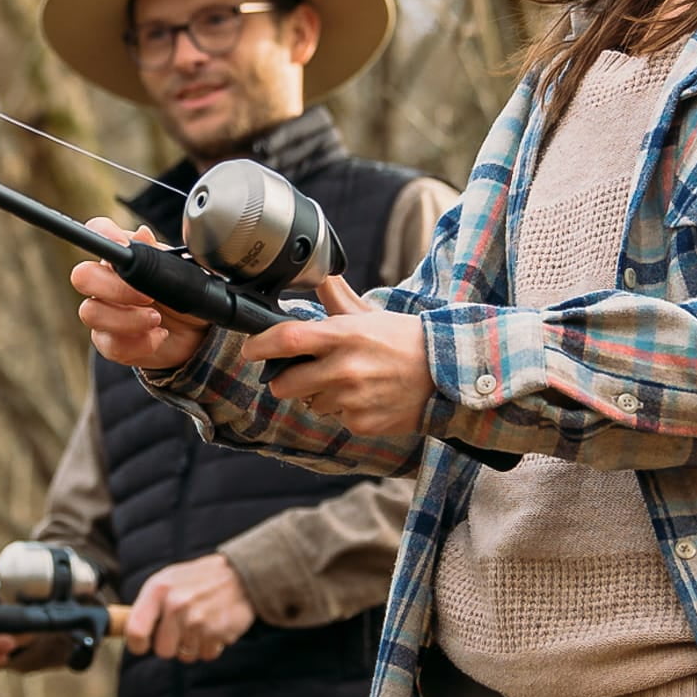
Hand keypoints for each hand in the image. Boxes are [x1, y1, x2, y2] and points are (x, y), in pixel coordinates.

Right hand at [71, 219, 213, 370]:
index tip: (123, 247)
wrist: (196, 332)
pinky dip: (140, 343)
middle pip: (83, 276)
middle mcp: (105, 281)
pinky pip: (110, 344)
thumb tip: (142, 233)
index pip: (97, 233)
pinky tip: (159, 336)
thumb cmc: (182, 294)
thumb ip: (159, 254)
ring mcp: (103, 313)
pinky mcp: (109, 342)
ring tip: (157, 320)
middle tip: (148, 297)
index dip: (102, 235)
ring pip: (91, 313)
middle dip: (116, 288)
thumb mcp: (180, 270)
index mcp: (121, 255)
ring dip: (128, 319)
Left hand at [124, 554, 255, 662]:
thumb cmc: (198, 580)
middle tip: (182, 629)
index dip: (137, 644)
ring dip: (194, 645)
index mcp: (159, 590)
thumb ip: (148, 605)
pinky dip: (211, 646)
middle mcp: (176, 605)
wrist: (241, 575)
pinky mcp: (218, 632)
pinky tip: (214, 627)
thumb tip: (131, 633)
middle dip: (172, 645)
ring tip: (201, 623)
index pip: (135, 631)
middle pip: (163, 651)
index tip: (143, 645)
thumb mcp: (167, 581)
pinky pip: (207, 655)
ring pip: (186, 656)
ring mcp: (198, 620)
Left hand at [246, 276, 432, 438]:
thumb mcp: (369, 315)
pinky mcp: (362, 423)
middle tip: (302, 372)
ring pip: (312, 404)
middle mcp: (343, 369)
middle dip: (286, 380)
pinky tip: (367, 397)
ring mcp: (352, 399)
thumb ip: (336, 298)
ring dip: (321, 396)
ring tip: (351, 382)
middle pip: (285, 384)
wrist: (446, 373)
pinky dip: (346, 411)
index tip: (250, 349)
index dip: (260, 345)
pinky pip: (337, 419)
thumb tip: (317, 273)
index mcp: (343, 336)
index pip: (287, 339)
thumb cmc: (404, 340)